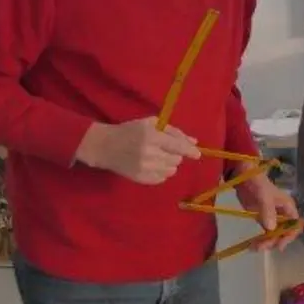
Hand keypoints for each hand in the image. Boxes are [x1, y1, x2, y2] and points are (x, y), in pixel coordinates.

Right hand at [76, 117, 199, 183]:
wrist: (105, 146)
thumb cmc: (130, 131)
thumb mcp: (150, 123)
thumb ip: (173, 131)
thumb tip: (194, 142)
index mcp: (151, 136)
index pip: (177, 146)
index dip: (190, 151)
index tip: (197, 154)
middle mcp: (149, 153)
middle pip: (176, 159)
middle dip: (175, 154)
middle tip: (164, 149)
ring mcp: (144, 168)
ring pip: (171, 170)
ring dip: (169, 163)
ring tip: (157, 157)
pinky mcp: (141, 179)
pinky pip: (162, 179)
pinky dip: (162, 172)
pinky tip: (152, 165)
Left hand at [235, 173, 301, 249]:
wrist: (244, 177)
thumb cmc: (258, 184)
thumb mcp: (264, 197)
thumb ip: (268, 212)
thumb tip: (271, 229)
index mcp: (288, 207)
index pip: (295, 226)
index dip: (289, 236)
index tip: (279, 244)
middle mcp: (283, 214)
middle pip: (284, 233)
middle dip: (275, 241)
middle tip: (262, 246)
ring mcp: (273, 217)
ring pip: (275, 235)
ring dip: (267, 243)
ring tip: (254, 247)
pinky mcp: (263, 219)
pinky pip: (266, 233)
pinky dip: (261, 240)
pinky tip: (253, 244)